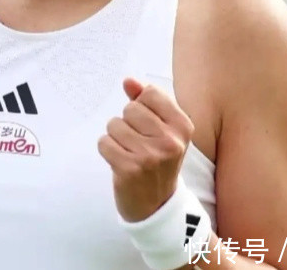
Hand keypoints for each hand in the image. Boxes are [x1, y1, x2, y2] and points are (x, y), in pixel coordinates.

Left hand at [98, 77, 194, 221]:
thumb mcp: (162, 130)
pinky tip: (119, 161)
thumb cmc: (157, 161)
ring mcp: (150, 156)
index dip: (142, 106)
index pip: (150, 94)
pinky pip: (103, 142)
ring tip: (129, 153)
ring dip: (116, 138)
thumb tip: (128, 80)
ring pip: (114, 125)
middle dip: (128, 123)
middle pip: (131, 109)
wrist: (156, 206)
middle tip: (137, 143)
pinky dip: (107, 150)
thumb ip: (145, 102)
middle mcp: (170, 141)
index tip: (148, 126)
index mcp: (182, 127)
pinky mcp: (129, 169)